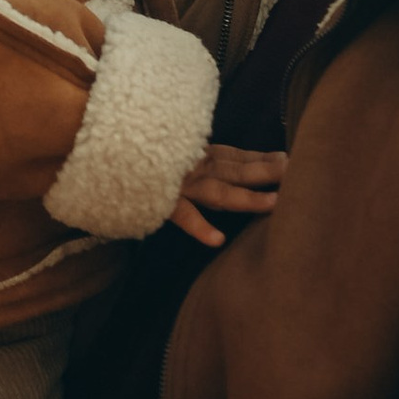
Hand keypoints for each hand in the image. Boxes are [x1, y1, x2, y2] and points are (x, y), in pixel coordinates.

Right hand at [168, 144, 286, 248]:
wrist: (105, 167)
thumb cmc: (157, 168)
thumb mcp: (183, 161)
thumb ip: (209, 163)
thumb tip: (244, 163)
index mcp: (201, 158)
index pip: (238, 159)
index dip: (264, 159)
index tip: (289, 160)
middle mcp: (196, 169)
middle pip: (235, 172)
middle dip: (265, 172)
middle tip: (292, 172)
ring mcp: (181, 186)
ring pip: (217, 192)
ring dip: (245, 197)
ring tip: (272, 203)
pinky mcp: (163, 203)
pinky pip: (183, 215)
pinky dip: (199, 226)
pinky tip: (217, 239)